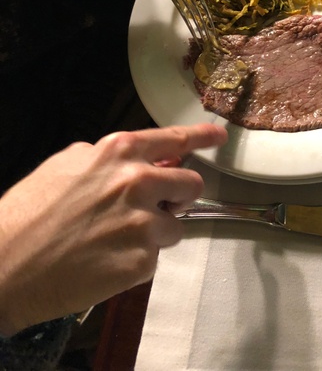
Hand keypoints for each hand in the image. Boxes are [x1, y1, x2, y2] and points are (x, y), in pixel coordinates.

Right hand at [0, 123, 226, 335]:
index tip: (218, 138)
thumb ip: (111, 158)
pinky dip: (136, 259)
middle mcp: (138, 182)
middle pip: (192, 185)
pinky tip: (105, 260)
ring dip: (154, 232)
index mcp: (119, 152)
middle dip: (178, 197)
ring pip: (176, 226)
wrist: (2, 266)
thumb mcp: (67, 164)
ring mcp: (143, 223)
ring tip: (113, 239)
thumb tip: (145, 161)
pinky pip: (155, 257)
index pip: (175, 140)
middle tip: (153, 208)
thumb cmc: (28, 213)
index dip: (201, 137)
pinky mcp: (141, 262)